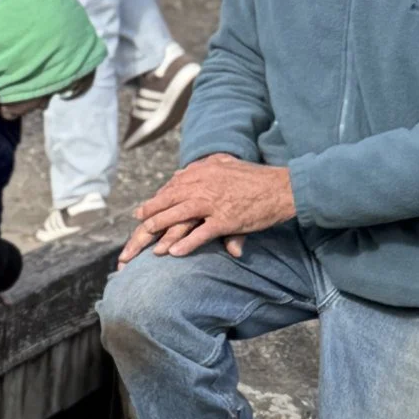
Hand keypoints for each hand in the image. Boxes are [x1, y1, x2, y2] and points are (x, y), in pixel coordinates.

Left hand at [119, 154, 294, 261]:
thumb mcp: (226, 165)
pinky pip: (201, 233)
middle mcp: (205, 186)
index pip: (173, 186)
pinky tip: (173, 253)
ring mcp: (215, 203)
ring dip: (160, 227)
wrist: (282, 187)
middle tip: (136, 223)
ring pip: (179, 215)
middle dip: (150, 213)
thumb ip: (203, 166)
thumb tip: (180, 172)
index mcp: (204, 173)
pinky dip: (186, 244)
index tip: (143, 209)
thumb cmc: (255, 178)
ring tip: (146, 240)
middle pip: (170, 200)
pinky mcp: (226, 220)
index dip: (157, 199)